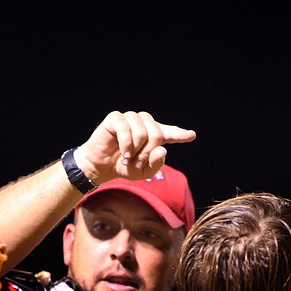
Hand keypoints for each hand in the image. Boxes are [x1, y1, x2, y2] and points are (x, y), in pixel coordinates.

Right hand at [75, 111, 195, 183]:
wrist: (99, 167)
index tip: (191, 135)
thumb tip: (162, 149)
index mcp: (152, 135)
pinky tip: (123, 152)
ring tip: (127, 158)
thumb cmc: (122, 167)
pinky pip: (127, 129)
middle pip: (157, 134)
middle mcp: (143, 124)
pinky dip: (126, 145)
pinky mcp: (116, 118)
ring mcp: (130, 119)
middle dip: (147, 153)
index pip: (169, 132)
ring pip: (143, 132)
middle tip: (136, 163)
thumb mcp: (142, 172)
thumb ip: (155, 164)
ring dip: (136, 150)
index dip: (180, 134)